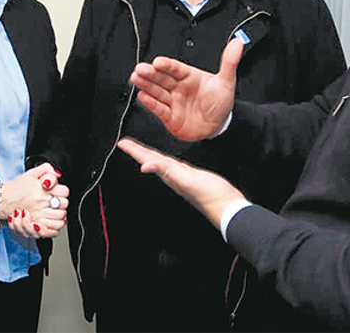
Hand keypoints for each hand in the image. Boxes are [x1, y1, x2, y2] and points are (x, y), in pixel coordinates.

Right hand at [0, 163, 68, 237]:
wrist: (4, 199)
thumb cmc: (17, 187)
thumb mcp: (32, 173)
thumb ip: (47, 169)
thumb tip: (58, 174)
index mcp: (44, 189)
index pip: (65, 191)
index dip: (63, 191)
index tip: (58, 192)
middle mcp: (43, 202)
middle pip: (64, 205)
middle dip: (62, 203)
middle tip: (56, 202)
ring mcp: (40, 215)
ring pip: (60, 218)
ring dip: (60, 216)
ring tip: (56, 213)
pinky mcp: (36, 225)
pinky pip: (51, 231)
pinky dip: (54, 228)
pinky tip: (53, 223)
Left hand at [117, 137, 245, 229]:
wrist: (227, 205)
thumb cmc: (209, 195)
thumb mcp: (184, 180)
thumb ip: (164, 171)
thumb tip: (144, 167)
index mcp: (169, 174)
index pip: (147, 159)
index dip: (134, 151)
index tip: (122, 143)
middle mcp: (172, 176)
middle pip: (151, 160)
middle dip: (138, 151)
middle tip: (126, 143)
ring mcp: (181, 177)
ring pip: (160, 162)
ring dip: (149, 155)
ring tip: (140, 149)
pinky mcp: (191, 177)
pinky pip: (172, 166)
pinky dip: (165, 160)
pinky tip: (167, 161)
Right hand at [130, 38, 242, 140]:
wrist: (219, 126)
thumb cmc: (221, 102)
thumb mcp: (226, 82)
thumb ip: (229, 62)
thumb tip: (237, 43)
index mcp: (189, 76)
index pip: (176, 68)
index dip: (167, 65)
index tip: (158, 62)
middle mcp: (178, 87)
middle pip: (162, 78)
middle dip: (150, 73)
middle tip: (140, 68)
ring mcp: (173, 101)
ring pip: (157, 91)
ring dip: (146, 85)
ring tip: (136, 78)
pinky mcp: (169, 116)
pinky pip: (159, 109)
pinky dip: (151, 103)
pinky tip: (142, 96)